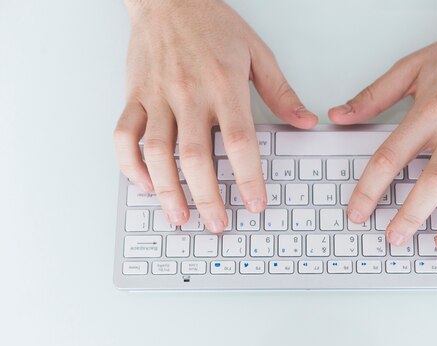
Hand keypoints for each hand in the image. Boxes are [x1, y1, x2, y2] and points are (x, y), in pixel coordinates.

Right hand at [114, 0, 316, 231]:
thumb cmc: (212, 23)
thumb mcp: (257, 53)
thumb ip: (281, 92)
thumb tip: (305, 122)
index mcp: (223, 86)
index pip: (239, 142)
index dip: (249, 179)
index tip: (256, 204)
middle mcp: (188, 94)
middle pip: (195, 158)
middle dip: (207, 198)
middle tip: (217, 224)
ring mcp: (157, 97)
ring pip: (156, 153)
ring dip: (166, 191)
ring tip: (180, 217)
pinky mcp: (134, 97)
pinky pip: (125, 136)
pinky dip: (130, 165)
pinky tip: (144, 184)